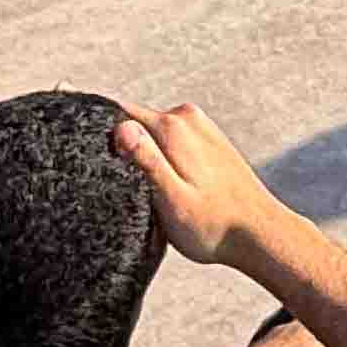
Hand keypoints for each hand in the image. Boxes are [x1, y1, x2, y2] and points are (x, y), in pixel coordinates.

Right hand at [112, 104, 305, 266]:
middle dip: (123, 148)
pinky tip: (172, 187)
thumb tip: (121, 127)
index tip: (88, 153)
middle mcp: (188, 117)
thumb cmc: (213, 225)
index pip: (119, 112)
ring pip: (154, 134)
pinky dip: (163, 159)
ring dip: (145, 156)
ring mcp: (201, 127)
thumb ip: (146, 160)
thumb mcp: (171, 198)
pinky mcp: (209, 141)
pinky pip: (172, 141)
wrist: (259, 234)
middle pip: (135, 123)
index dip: (100, 131)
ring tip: (152, 191)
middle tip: (127, 187)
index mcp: (173, 127)